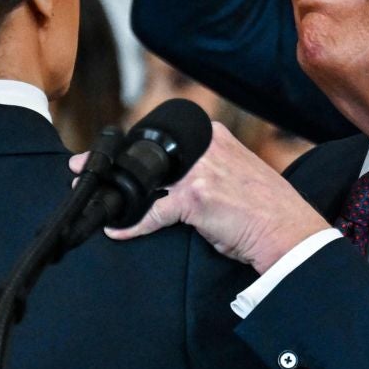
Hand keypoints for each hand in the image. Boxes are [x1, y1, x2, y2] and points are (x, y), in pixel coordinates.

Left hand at [76, 123, 329, 272]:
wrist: (288, 231)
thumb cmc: (265, 210)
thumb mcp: (237, 174)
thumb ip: (208, 168)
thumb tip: (173, 183)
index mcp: (214, 137)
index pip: (163, 140)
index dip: (131, 149)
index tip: (107, 156)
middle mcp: (206, 147)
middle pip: (147, 153)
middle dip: (111, 163)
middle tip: (80, 167)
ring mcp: (200, 171)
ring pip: (144, 180)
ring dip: (113, 191)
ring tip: (90, 197)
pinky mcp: (196, 197)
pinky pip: (154, 212)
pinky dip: (132, 225)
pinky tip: (117, 231)